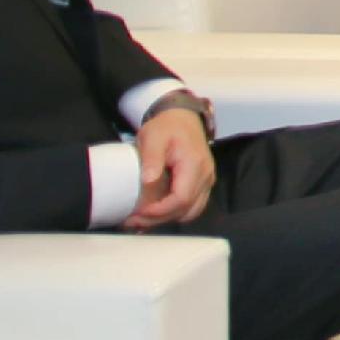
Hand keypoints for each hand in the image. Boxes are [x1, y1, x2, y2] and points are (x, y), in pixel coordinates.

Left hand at [126, 106, 213, 228]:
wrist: (182, 117)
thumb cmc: (166, 126)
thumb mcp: (153, 137)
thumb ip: (152, 158)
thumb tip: (148, 181)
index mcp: (195, 164)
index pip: (181, 198)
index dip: (160, 211)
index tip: (137, 213)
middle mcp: (206, 175)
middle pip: (186, 209)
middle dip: (158, 220)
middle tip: (131, 221)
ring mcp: (207, 180)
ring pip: (190, 212)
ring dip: (166, 219)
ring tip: (141, 219)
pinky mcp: (203, 183)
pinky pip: (192, 206)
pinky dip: (174, 213)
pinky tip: (154, 213)